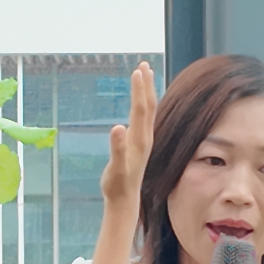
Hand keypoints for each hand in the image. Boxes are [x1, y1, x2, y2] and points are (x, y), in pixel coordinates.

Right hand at [100, 62, 156, 220]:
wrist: (125, 200)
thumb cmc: (117, 185)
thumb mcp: (115, 168)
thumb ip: (117, 148)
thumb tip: (117, 127)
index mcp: (139, 139)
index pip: (141, 108)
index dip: (139, 90)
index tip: (138, 70)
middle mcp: (144, 137)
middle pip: (148, 105)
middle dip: (146, 84)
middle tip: (144, 64)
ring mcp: (143, 140)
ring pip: (147, 111)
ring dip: (146, 91)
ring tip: (144, 75)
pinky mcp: (139, 143)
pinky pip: (143, 118)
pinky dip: (141, 103)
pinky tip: (138, 101)